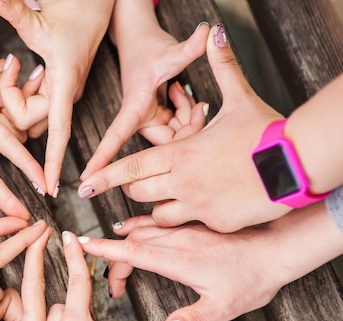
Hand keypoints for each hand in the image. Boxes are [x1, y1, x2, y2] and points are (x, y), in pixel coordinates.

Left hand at [0, 0, 114, 196]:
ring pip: (26, 109)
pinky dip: (12, 87)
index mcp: (64, 83)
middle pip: (27, 118)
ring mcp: (59, 90)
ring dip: (4, 95)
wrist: (95, 3)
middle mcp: (63, 93)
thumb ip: (15, 10)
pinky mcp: (55, 84)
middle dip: (3, 102)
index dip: (53, 161)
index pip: (58, 131)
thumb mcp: (38, 15)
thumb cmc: (74, 9)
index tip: (47, 186)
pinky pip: (29, 97)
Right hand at [0, 0, 46, 193]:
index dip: (27, 166)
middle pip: (16, 126)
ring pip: (7, 111)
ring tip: (31, 66)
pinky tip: (6, 64)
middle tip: (39, 72)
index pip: (6, 145)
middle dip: (33, 106)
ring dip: (20, 92)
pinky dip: (6, 84)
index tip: (46, 186)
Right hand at [77, 203, 342, 320]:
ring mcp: (183, 230)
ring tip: (110, 251)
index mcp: (179, 260)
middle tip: (110, 283)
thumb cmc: (251, 280)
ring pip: (142, 230)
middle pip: (132, 243)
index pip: (133, 252)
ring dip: (122, 240)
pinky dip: (137, 226)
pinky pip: (155, 222)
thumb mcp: (224, 307)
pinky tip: (131, 227)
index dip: (105, 249)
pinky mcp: (190, 226)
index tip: (83, 245)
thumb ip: (194, 318)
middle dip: (111, 257)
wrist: (275, 249)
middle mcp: (177, 240)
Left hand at [78, 24, 288, 232]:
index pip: (130, 167)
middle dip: (135, 187)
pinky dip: (189, 216)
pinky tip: (205, 204)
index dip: (104, 176)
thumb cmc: (268, 133)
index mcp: (181, 154)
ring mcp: (199, 207)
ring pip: (159, 215)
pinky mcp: (216, 224)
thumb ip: (221, 67)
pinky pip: (189, 225)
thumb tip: (213, 31)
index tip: (84, 186)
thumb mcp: (239, 98)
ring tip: (174, 193)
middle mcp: (183, 183)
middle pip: (139, 192)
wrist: (300, 164)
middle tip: (142, 181)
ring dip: (159, 205)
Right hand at [81, 6, 209, 177]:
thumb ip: (190, 47)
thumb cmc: (147, 47)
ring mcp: (150, 119)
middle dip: (186, 124)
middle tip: (195, 101)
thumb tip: (207, 31)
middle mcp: (139, 118)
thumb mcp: (171, 52)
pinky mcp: (158, 117)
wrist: (140, 40)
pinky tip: (182, 93)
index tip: (88, 179)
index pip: (116, 138)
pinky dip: (186, 111)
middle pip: (168, 140)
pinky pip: (178, 125)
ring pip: (176, 133)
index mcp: (134, 108)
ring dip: (187, 114)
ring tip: (181, 89)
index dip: (102, 159)